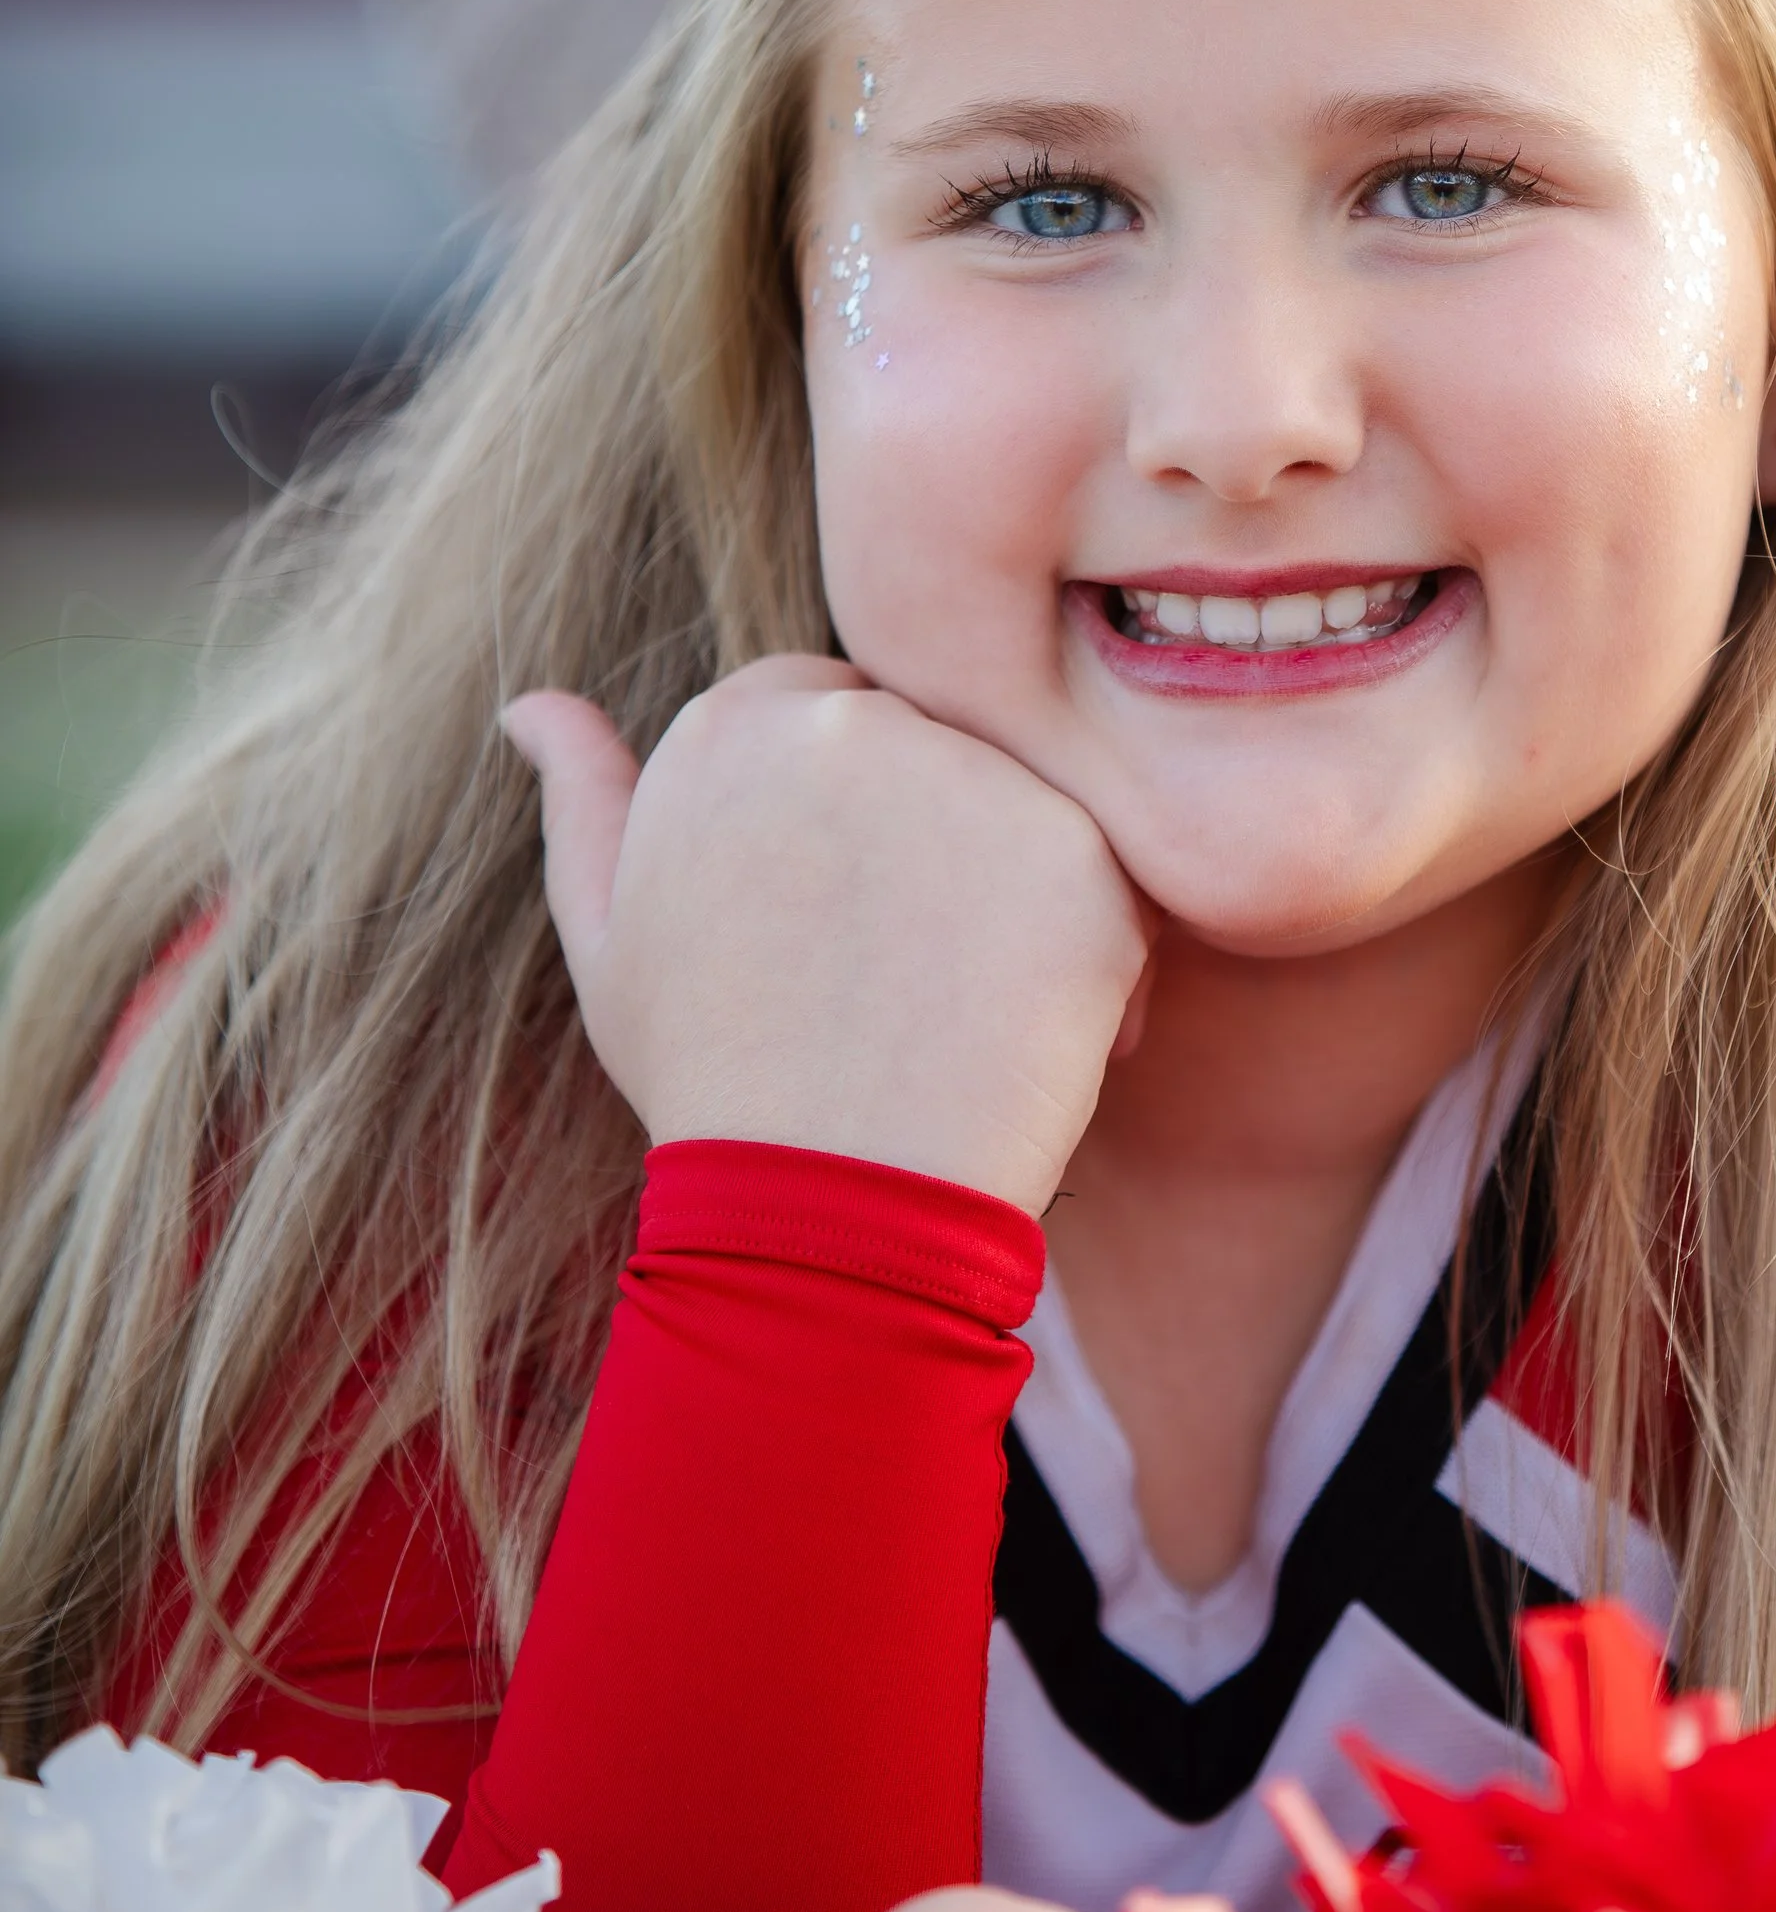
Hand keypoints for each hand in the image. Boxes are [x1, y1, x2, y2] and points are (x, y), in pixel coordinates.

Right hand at [503, 659, 1151, 1211]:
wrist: (828, 1207)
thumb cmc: (711, 1079)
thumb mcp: (611, 935)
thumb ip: (586, 799)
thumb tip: (533, 704)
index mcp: (734, 723)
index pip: (825, 704)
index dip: (841, 816)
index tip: (836, 914)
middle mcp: (850, 721)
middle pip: (929, 741)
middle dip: (930, 841)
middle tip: (897, 979)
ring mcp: (969, 779)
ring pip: (1021, 805)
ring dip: (1010, 896)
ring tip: (950, 1018)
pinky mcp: (1077, 850)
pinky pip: (1106, 879)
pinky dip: (1089, 960)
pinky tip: (1020, 1043)